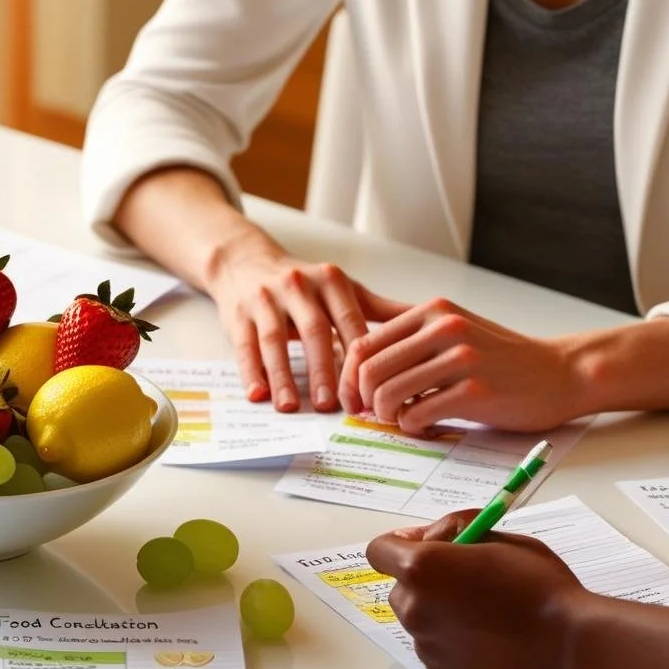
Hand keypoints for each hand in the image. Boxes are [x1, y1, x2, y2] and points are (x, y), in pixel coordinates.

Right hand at [205, 227, 410, 412]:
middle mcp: (298, 285)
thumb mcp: (340, 289)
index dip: (361, 360)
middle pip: (314, 332)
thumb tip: (430, 326)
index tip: (371, 394)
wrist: (245, 261)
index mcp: (330, 282)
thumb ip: (379, 310)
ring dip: (283, 375)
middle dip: (323, 371)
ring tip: (291, 407)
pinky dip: (250, 372)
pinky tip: (257, 395)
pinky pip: (245, 346)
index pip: (350, 323)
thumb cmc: (301, 283)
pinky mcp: (237, 313)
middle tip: (333, 406)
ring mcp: (265, 299)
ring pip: (275, 340)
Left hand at [339, 298, 588, 432]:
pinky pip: (417, 414)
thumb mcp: (454, 331)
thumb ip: (411, 338)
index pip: (365, 343)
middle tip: (375, 415)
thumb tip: (357, 358)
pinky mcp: (475, 391)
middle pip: (370, 369)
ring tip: (405, 420)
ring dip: (387, 416)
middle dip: (363, 399)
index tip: (354, 398)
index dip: (349, 376)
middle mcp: (444, 328)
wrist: (560, 373)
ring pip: (388, 393)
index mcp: (432, 312)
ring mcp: (461, 358)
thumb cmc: (502, 359)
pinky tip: (426, 427)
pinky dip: (412, 427)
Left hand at [365, 511, 590, 668]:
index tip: (427, 544)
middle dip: (423, 578)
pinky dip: (448, 635)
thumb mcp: (497, 535)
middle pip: (399, 586)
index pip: (379, 550)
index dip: (401, 544)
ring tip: (480, 607)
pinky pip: (431, 643)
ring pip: (415, 615)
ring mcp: (425, 641)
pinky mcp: (439, 668)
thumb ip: (454, 528)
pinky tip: (484, 632)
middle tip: (465, 576)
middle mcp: (414, 606)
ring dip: (435, 606)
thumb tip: (430, 536)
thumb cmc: (538, 584)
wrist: (567, 642)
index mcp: (422, 567)